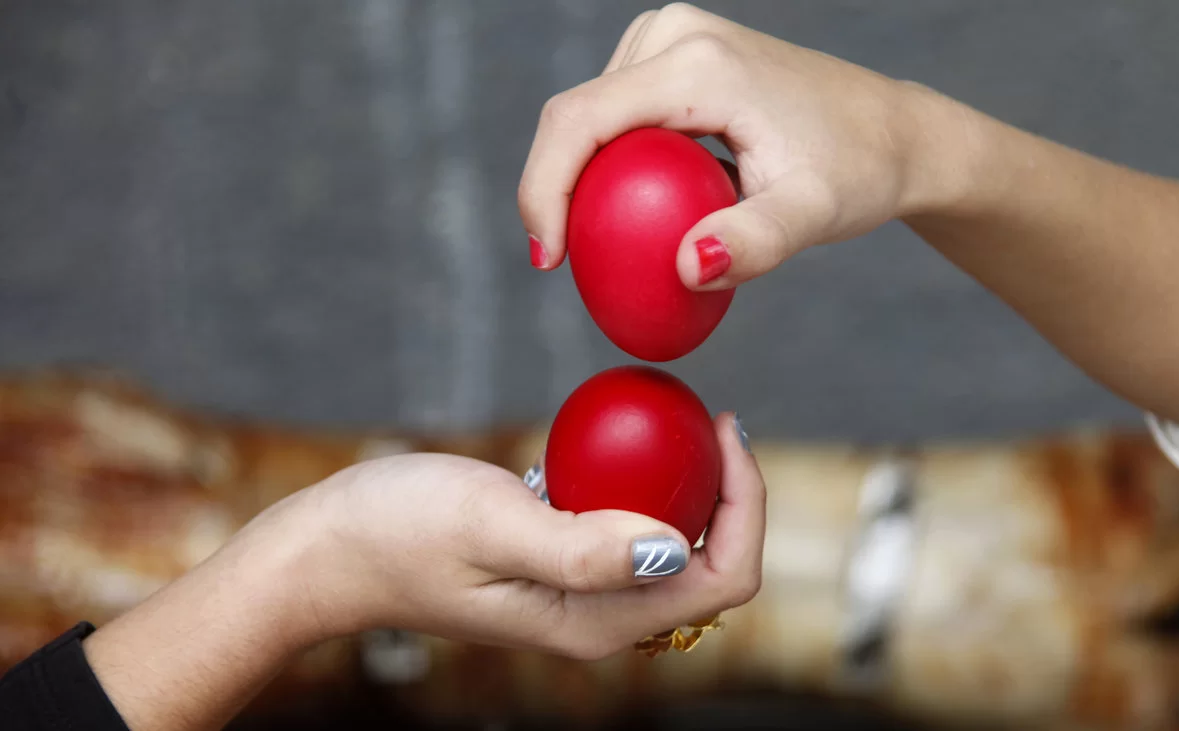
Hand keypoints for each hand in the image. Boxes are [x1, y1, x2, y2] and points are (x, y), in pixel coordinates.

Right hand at [84, 413, 761, 729]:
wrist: (325, 550)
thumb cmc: (396, 533)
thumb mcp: (490, 524)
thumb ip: (582, 547)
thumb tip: (675, 548)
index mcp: (598, 623)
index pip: (722, 580)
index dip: (746, 509)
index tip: (727, 432)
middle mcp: (599, 621)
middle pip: (711, 569)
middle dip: (732, 500)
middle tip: (714, 420)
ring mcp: (579, 598)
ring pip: (676, 550)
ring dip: (695, 493)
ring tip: (687, 424)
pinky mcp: (557, 569)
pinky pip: (630, 532)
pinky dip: (647, 489)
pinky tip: (627, 441)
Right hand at [518, 3, 948, 288]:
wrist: (891, 132)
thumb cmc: (857, 171)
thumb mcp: (812, 215)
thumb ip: (755, 244)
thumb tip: (686, 269)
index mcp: (697, 65)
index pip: (580, 120)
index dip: (544, 190)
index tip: (549, 261)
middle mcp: (676, 34)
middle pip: (574, 114)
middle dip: (554, 191)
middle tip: (571, 267)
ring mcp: (674, 36)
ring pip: (588, 111)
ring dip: (578, 177)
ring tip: (604, 240)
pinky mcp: (678, 50)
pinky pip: (616, 108)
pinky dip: (607, 159)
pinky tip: (628, 206)